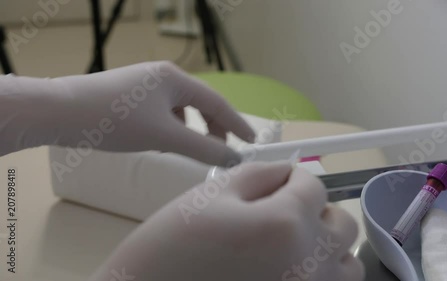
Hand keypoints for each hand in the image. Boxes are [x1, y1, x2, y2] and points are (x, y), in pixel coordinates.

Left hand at [0, 62, 254, 165]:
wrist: (60, 112)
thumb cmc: (115, 120)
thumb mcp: (165, 137)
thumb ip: (203, 148)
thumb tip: (232, 157)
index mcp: (175, 78)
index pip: (217, 102)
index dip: (237, 123)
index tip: (251, 140)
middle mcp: (162, 76)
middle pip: (200, 103)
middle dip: (213, 128)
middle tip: (222, 151)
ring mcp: (144, 84)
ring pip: (180, 109)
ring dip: (191, 130)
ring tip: (191, 150)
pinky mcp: (130, 95)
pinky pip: (162, 112)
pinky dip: (170, 128)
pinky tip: (162, 142)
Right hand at [89, 162, 363, 280]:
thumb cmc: (173, 241)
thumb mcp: (215, 192)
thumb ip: (263, 173)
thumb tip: (289, 173)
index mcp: (287, 224)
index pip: (314, 186)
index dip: (294, 178)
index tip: (277, 182)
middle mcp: (310, 264)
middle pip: (341, 224)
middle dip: (316, 210)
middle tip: (283, 212)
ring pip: (348, 265)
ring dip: (329, 247)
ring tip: (296, 246)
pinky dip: (322, 276)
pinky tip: (292, 270)